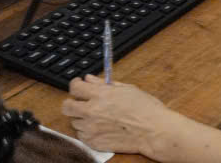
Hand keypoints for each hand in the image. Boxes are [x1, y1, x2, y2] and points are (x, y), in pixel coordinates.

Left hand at [62, 75, 184, 158]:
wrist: (154, 131)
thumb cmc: (146, 109)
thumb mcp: (128, 90)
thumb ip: (105, 84)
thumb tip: (90, 79)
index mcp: (101, 95)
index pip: (75, 88)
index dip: (75, 84)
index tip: (78, 85)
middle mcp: (92, 112)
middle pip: (66, 106)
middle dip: (72, 103)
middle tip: (81, 102)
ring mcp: (91, 128)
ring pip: (74, 122)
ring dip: (82, 118)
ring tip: (98, 117)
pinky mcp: (93, 142)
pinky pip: (81, 135)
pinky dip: (88, 131)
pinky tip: (101, 128)